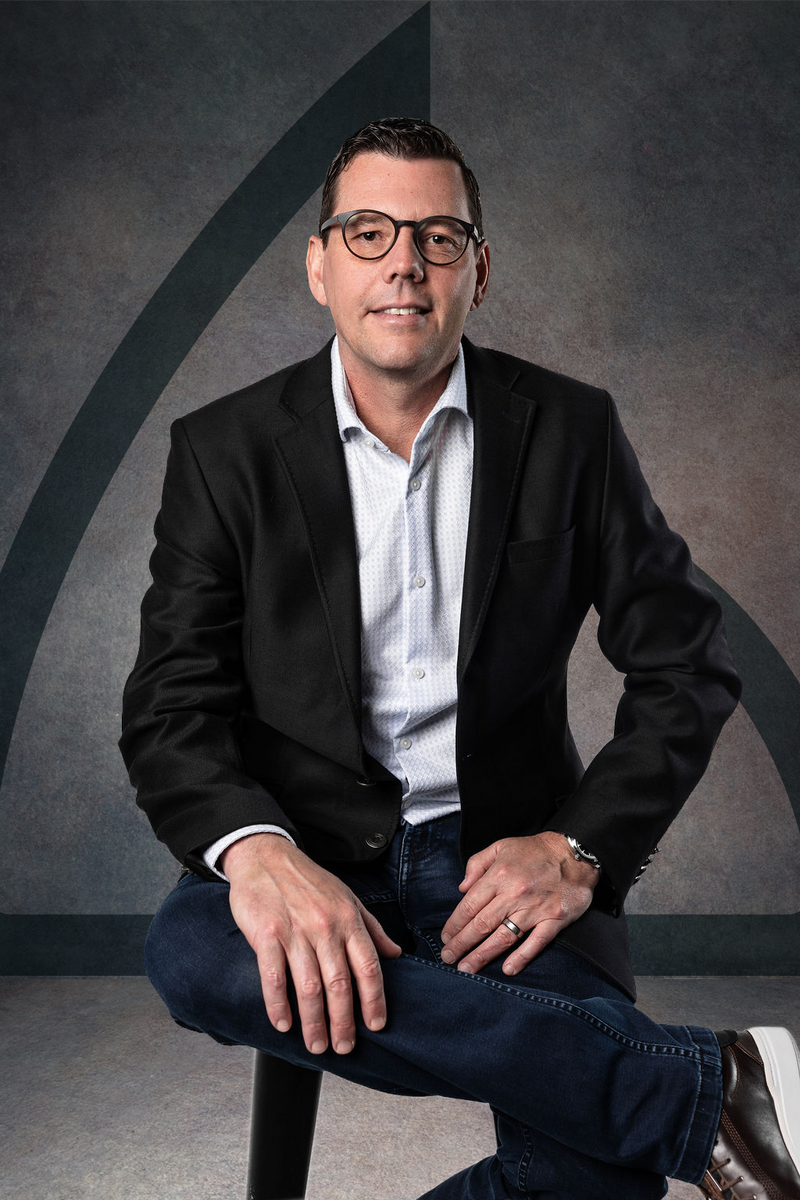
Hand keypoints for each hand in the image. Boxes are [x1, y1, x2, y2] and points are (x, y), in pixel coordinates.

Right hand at [222, 833, 401, 1055]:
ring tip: (317, 1045)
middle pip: (339, 983)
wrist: (266, 856)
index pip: (368, 966)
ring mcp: (295, 931)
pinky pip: (273, 976)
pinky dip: (278, 1004)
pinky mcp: (266, 934)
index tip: (377, 1025)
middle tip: (343, 1048)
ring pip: (308, 986)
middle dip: (344, 1021)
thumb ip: (371, 928)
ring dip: (313, 1022)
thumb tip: (395, 954)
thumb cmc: (309, 880)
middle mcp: (325, 926)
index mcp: (348, 919)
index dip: (374, 999)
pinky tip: (284, 1024)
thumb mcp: (347, 897)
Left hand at [439, 831, 598, 975]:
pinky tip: (508, 969)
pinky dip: (522, 957)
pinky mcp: (555, 919)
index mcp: (499, 875)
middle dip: (462, 944)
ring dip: (483, 955)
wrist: (574, 852)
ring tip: (467, 968)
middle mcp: (515, 893)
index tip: (445, 938)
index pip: (469, 905)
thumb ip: (477, 864)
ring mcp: (535, 908)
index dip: (454, 924)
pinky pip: (536, 942)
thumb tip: (461, 888)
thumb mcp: (501, 846)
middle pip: (482, 924)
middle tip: (448, 958)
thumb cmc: (534, 850)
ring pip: (504, 937)